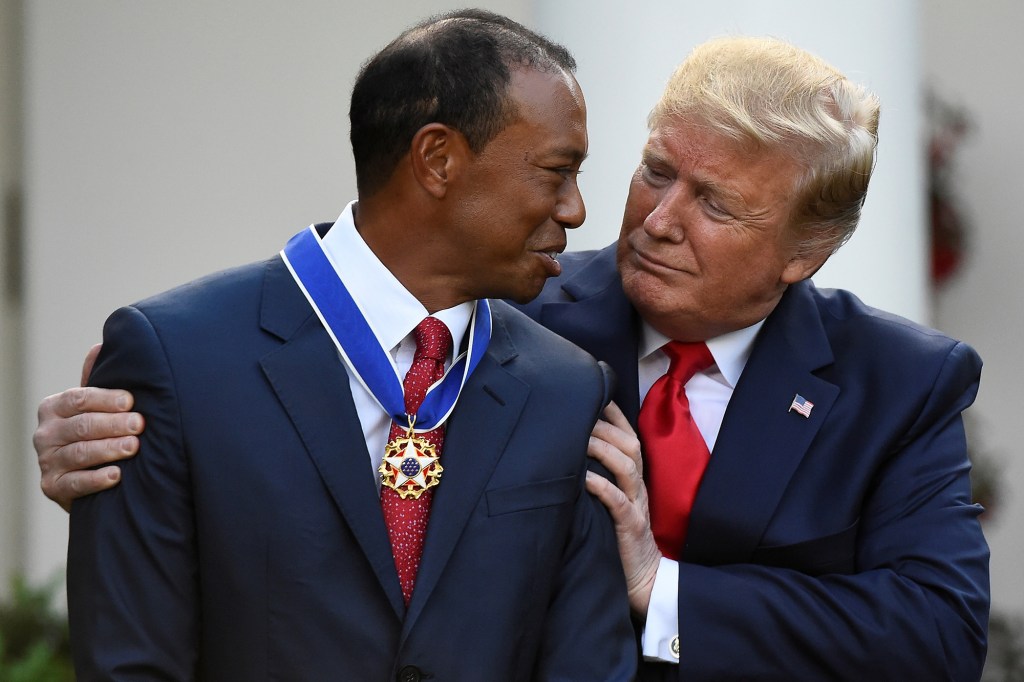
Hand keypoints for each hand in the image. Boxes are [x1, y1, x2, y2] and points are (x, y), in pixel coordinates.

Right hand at [34, 343, 142, 510]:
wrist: (85, 475)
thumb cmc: (95, 431)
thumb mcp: (94, 405)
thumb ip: (96, 378)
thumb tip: (102, 345)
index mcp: (54, 407)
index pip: (79, 399)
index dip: (105, 399)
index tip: (130, 401)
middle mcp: (45, 433)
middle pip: (81, 425)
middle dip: (113, 424)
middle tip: (139, 424)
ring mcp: (47, 461)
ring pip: (79, 453)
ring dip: (108, 449)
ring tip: (134, 446)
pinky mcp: (52, 487)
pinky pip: (75, 483)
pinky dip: (96, 479)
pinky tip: (117, 475)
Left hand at [586, 401, 660, 617]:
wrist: (643, 582)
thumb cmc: (620, 540)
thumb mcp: (611, 503)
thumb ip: (599, 478)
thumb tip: (569, 453)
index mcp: (634, 480)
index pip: (628, 438)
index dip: (614, 416)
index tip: (593, 394)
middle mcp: (638, 488)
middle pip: (629, 446)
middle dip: (605, 426)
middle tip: (579, 411)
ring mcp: (636, 506)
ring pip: (626, 468)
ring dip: (603, 449)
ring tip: (581, 437)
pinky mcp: (630, 528)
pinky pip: (618, 502)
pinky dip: (602, 487)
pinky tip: (584, 478)